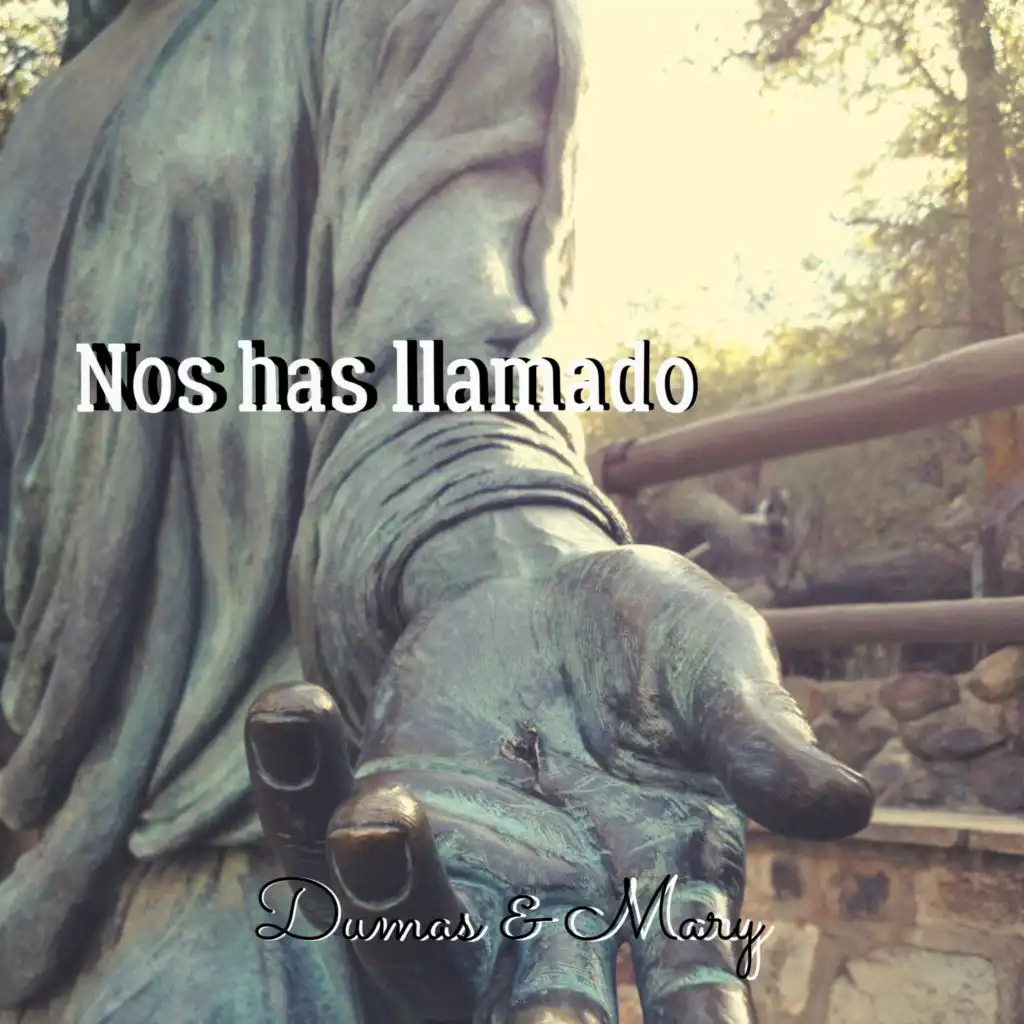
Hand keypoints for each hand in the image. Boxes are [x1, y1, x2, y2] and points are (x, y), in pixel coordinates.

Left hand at [245, 545, 871, 1023]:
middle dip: (537, 1018)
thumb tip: (851, 805)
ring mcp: (470, 852)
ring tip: (382, 820)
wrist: (557, 598)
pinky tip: (296, 711)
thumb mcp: (715, 663)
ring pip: (422, 918)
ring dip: (396, 889)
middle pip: (540, 991)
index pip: (689, 978)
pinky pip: (350, 812)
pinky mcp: (399, 792)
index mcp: (665, 874)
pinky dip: (316, 779)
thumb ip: (759, 734)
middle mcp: (562, 893)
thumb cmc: (658, 640)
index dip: (698, 1021)